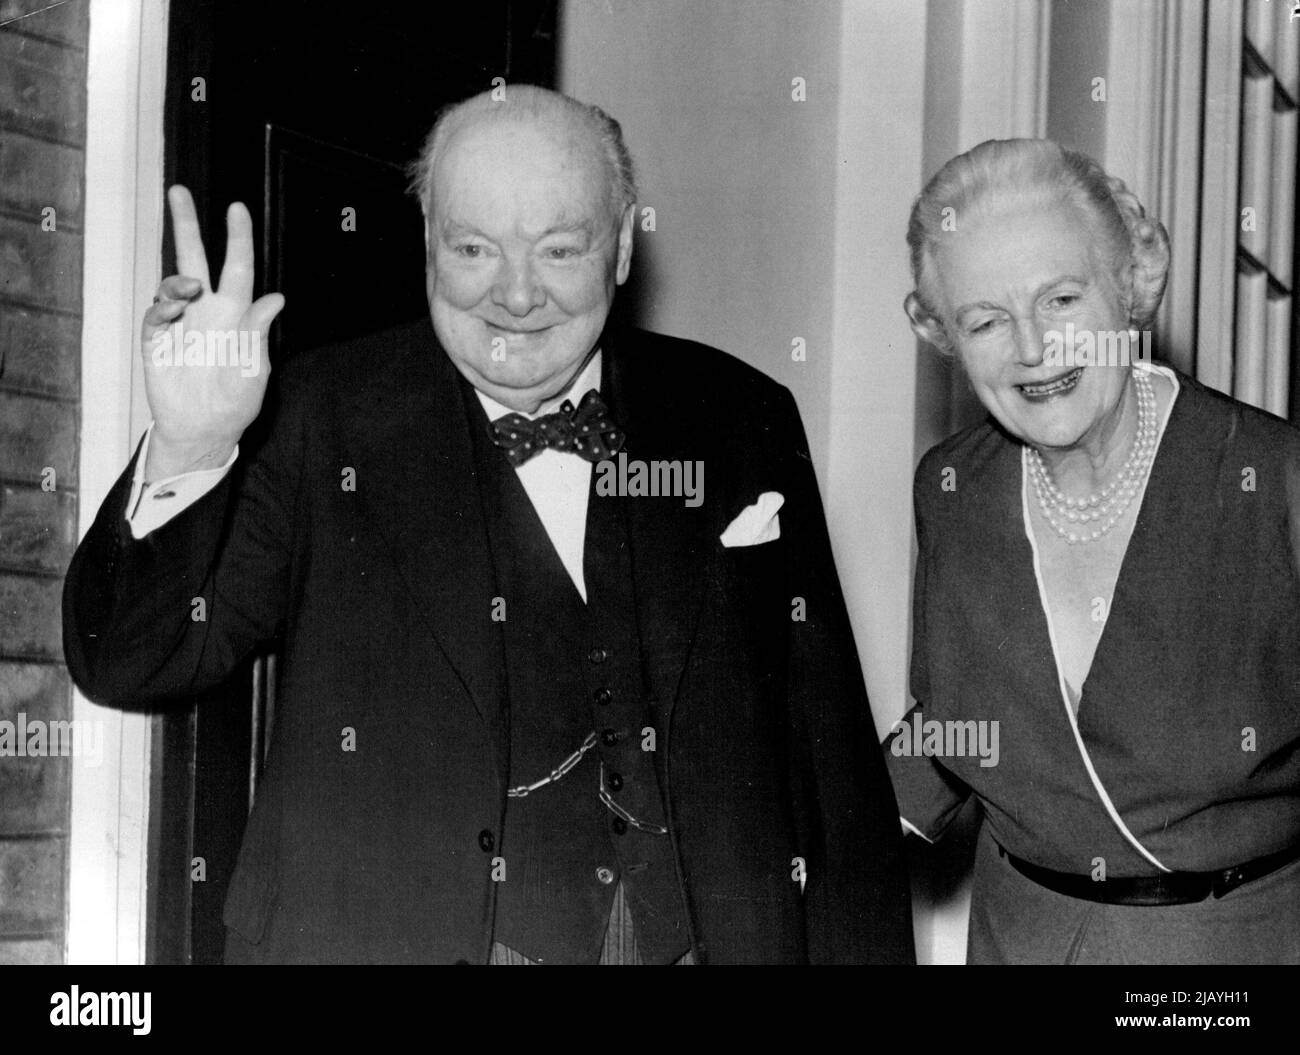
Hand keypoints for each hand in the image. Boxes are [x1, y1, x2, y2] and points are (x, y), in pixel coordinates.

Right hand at [141, 185, 284, 478]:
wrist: (205, 430)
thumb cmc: (237, 401)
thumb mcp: (256, 369)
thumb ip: (259, 334)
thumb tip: (276, 299)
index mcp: (237, 313)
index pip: (238, 268)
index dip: (238, 238)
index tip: (236, 208)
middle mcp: (207, 310)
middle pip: (194, 258)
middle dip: (185, 225)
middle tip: (179, 191)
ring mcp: (180, 323)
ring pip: (173, 282)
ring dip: (180, 278)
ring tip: (190, 290)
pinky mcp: (157, 340)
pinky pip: (155, 314)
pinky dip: (162, 307)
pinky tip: (172, 311)